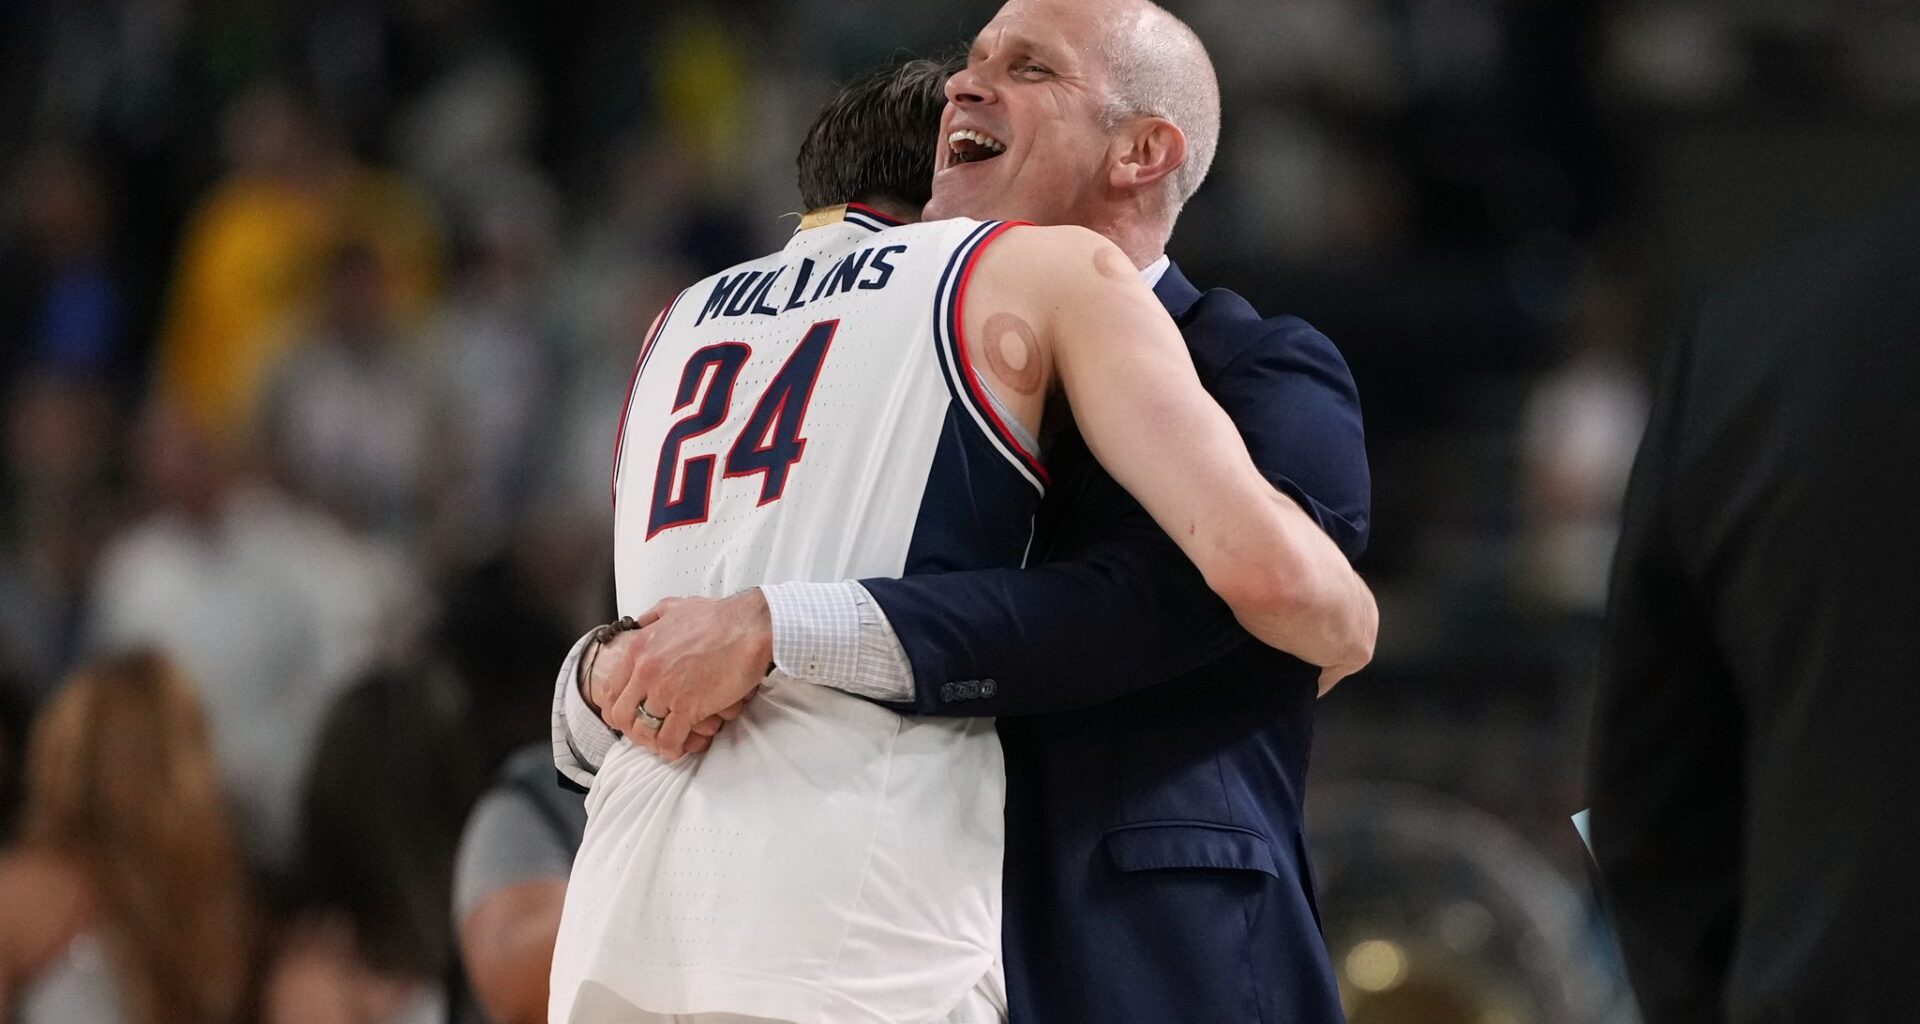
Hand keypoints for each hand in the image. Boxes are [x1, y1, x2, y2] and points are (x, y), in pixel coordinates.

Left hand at [582, 621, 751, 756]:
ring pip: (643, 730)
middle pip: (621, 714)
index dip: (620, 707)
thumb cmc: (719, 617)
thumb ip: (653, 617)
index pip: (612, 690)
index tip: (630, 714)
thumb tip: (643, 622)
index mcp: (639, 648)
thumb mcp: (674, 607)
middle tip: (646, 732)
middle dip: (632, 728)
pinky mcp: (687, 707)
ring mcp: (664, 690)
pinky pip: (668, 739)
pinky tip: (678, 748)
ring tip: (663, 743)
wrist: (748, 626)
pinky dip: (672, 748)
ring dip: (652, 741)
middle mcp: (645, 670)